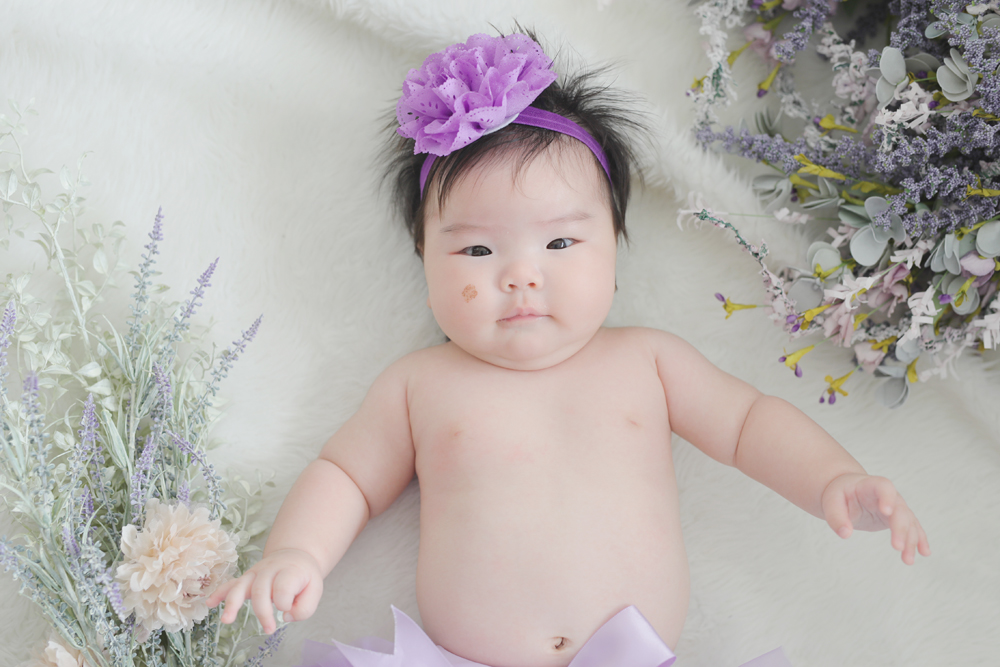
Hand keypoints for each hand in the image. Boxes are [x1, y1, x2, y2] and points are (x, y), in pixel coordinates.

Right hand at [206, 548, 323, 633]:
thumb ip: (305, 607)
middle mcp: (270, 569)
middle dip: (263, 612)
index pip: (283, 587)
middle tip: (269, 629)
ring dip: (232, 603)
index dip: (285, 602)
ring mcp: (255, 572)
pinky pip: (230, 584)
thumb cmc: (304, 577)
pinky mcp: (246, 578)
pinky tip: (210, 603)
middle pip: (261, 589)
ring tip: (226, 620)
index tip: (288, 609)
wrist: (295, 557)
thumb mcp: (316, 589)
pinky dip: (219, 593)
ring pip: (241, 585)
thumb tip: (286, 616)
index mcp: (289, 570)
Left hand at [821, 473, 930, 564]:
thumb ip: (836, 517)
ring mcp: (897, 507)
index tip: (887, 512)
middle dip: (900, 528)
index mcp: (870, 485)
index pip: (883, 487)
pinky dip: (919, 540)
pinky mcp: (899, 519)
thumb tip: (845, 534)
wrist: (849, 492)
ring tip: (907, 560)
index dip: (887, 498)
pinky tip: (924, 553)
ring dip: (911, 540)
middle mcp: (889, 495)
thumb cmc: (840, 494)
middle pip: (900, 510)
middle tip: (897, 547)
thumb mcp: (831, 502)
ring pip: (909, 522)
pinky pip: (913, 528)